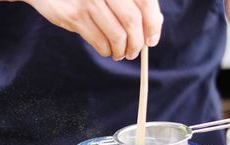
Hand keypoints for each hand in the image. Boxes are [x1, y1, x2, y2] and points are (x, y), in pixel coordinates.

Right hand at [26, 0, 162, 59]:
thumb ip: (131, 1)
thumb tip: (155, 24)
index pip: (146, 2)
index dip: (153, 24)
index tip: (151, 40)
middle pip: (132, 21)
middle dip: (137, 43)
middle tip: (134, 52)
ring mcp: (89, 1)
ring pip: (117, 35)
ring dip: (122, 51)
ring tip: (120, 53)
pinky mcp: (74, 16)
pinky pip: (99, 41)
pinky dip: (107, 51)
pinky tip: (107, 50)